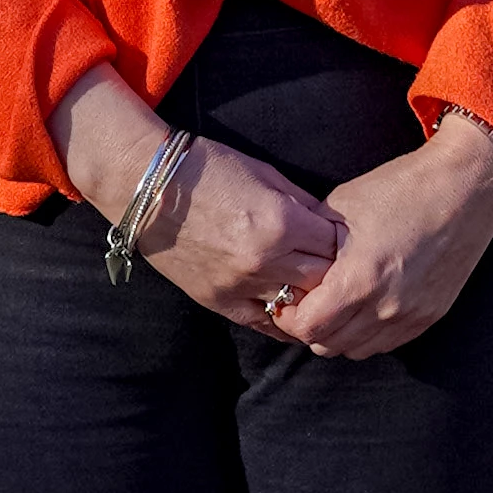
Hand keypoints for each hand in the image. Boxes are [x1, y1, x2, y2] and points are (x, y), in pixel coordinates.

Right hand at [54, 67, 343, 327]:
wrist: (147, 188)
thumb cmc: (208, 169)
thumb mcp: (266, 175)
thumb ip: (304, 204)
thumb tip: (335, 225)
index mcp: (281, 223)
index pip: (336, 246)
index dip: (344, 242)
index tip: (345, 239)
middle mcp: (265, 260)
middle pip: (324, 280)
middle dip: (333, 272)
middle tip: (337, 266)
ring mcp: (241, 286)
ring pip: (298, 307)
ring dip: (310, 297)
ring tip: (317, 289)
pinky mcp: (220, 302)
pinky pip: (265, 322)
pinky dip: (283, 319)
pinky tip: (294, 312)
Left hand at [268, 111, 492, 359]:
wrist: (465, 187)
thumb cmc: (402, 187)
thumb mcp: (343, 205)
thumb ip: (312, 243)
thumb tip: (289, 263)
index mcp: (359, 278)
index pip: (306, 327)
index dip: (289, 315)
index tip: (288, 297)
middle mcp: (385, 306)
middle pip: (327, 345)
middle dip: (311, 326)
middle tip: (309, 301)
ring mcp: (410, 315)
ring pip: (356, 351)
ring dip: (339, 334)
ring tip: (338, 305)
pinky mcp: (430, 316)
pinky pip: (387, 344)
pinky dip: (368, 333)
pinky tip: (367, 306)